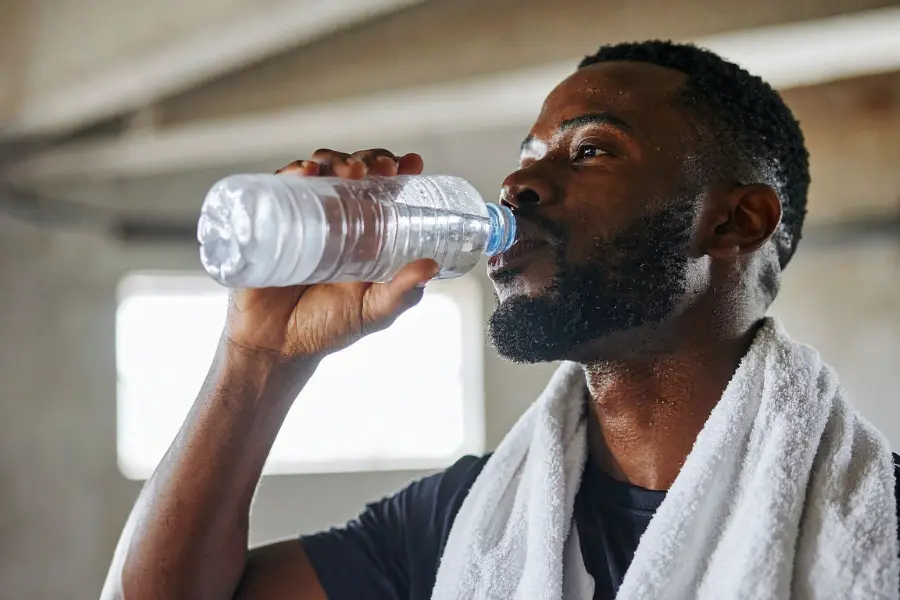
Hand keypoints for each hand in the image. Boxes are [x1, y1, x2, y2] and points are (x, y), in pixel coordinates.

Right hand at [225, 149, 437, 360]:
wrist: (276, 348)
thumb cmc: (326, 328)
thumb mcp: (374, 311)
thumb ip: (402, 293)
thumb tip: (431, 267)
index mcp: (364, 232)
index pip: (384, 189)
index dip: (398, 169)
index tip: (412, 163)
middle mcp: (334, 218)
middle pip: (353, 172)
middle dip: (370, 159)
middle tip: (382, 168)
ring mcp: (302, 217)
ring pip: (320, 171)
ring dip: (337, 159)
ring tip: (350, 170)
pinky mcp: (270, 221)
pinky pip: (279, 187)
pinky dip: (292, 171)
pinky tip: (306, 171)